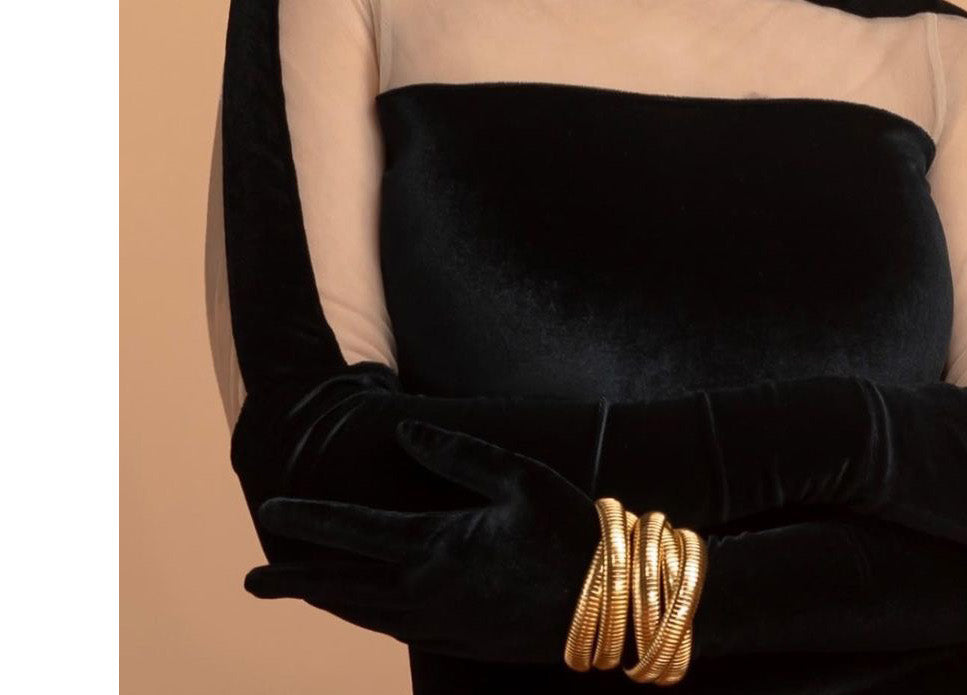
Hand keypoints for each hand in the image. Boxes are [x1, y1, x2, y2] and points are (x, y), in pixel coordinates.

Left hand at [243, 420, 601, 663]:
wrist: (609, 608)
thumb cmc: (567, 533)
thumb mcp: (518, 478)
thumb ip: (458, 454)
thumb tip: (408, 431)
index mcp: (435, 550)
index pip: (353, 533)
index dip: (308, 521)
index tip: (268, 512)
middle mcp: (425, 594)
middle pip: (342, 588)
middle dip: (294, 581)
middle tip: (251, 583)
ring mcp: (439, 624)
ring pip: (364, 614)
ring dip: (326, 600)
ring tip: (298, 589)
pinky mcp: (458, 641)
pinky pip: (392, 627)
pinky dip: (363, 615)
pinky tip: (362, 608)